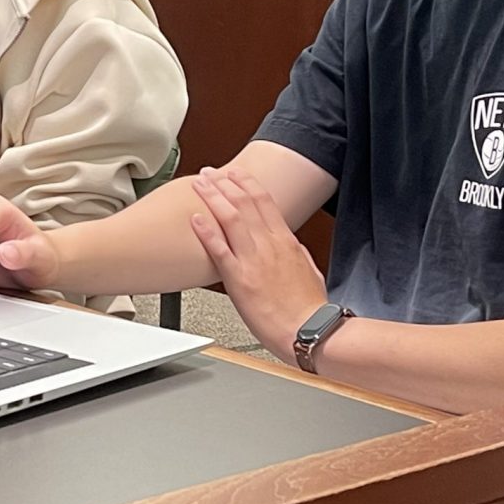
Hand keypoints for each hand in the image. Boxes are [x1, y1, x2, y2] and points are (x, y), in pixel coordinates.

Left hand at [188, 167, 327, 358]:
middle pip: (244, 203)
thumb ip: (295, 253)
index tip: (235, 173)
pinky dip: (206, 231)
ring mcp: (252, 259)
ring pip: (230, 218)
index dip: (246, 183)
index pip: (264, 201)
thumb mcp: (309, 271)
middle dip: (224, 183)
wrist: (308, 330)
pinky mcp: (239, 278)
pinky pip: (219, 249)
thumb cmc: (308, 308)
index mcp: (286, 242)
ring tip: (199, 184)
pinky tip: (195, 218)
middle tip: (209, 172)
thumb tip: (290, 244)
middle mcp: (269, 245)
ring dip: (212, 197)